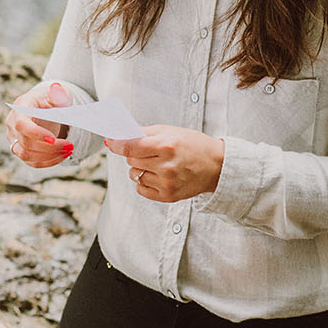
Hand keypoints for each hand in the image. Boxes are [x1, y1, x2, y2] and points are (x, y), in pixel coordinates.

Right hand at [2, 81, 75, 168]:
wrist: (47, 108)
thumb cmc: (52, 99)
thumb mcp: (58, 93)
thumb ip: (58, 92)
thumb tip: (57, 89)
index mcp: (20, 108)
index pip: (21, 124)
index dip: (35, 133)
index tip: (53, 139)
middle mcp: (12, 125)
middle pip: (25, 142)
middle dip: (49, 147)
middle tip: (69, 145)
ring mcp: (15, 139)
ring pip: (26, 155)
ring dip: (49, 156)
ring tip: (68, 150)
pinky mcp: (22, 150)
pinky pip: (32, 162)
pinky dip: (48, 161)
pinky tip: (62, 156)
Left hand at [104, 125, 224, 202]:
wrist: (217, 166)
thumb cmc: (193, 145)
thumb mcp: (171, 131)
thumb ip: (145, 133)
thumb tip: (120, 135)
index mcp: (166, 146)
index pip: (131, 147)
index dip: (117, 144)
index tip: (110, 141)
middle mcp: (166, 166)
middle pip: (131, 160)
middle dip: (134, 154)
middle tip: (148, 151)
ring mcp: (167, 183)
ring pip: (134, 174)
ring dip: (140, 168)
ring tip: (157, 164)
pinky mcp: (168, 196)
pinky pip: (141, 189)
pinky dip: (144, 182)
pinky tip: (158, 175)